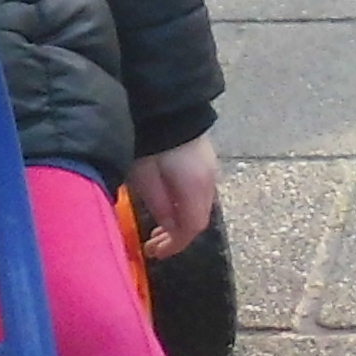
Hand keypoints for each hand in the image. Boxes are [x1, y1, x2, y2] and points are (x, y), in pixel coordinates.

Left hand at [127, 135, 219, 256]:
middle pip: (197, 218)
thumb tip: (165, 227)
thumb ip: (158, 203)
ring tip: (159, 226)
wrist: (165, 102)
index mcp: (196, 187)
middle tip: (153, 243)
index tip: (152, 253)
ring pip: (199, 205)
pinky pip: (198, 191)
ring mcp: (210, 168)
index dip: (173, 245)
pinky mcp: (205, 158)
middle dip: (176, 236)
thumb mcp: (144, 176)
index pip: (190, 227)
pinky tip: (168, 203)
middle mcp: (209, 181)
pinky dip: (183, 204)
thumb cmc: (150, 140)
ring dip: (180, 219)